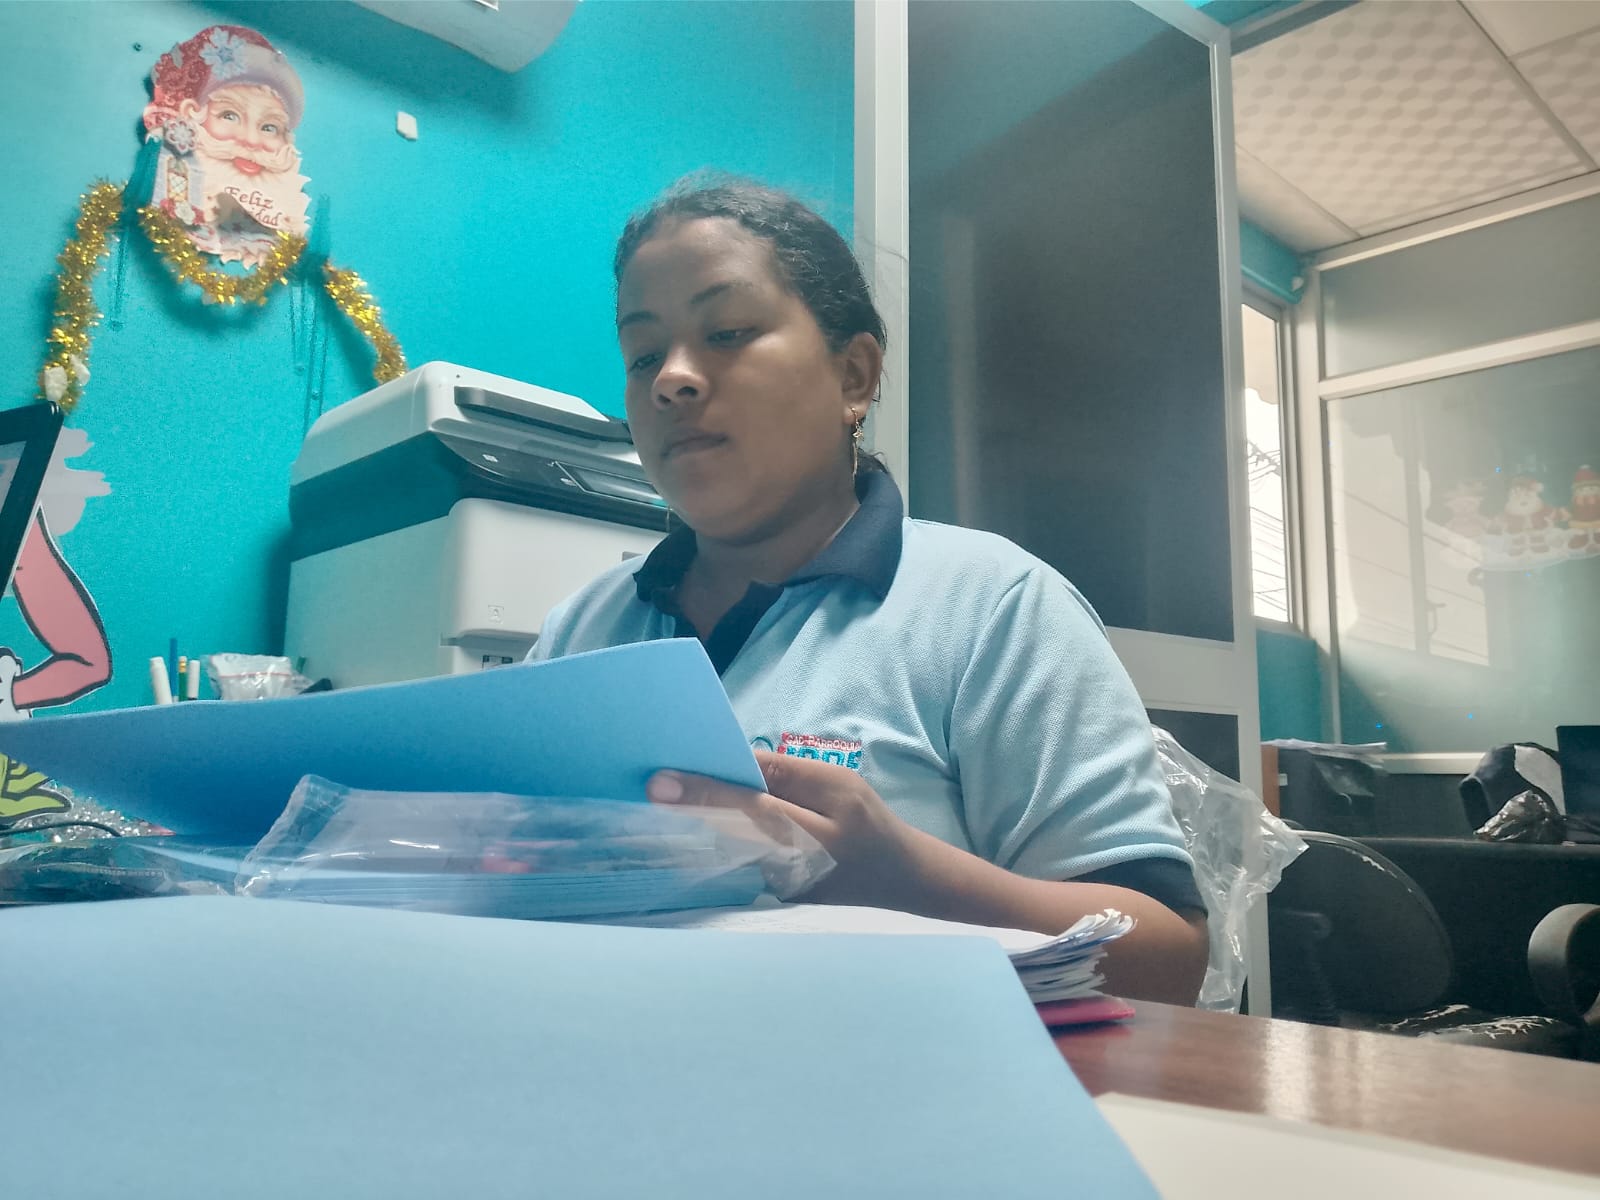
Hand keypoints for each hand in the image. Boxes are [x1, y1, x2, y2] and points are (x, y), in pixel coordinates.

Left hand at [648, 751, 933, 909]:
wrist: (895, 877)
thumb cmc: (867, 821)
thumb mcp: (839, 784)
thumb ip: (787, 774)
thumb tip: (736, 763)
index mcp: (813, 835)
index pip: (750, 809)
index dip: (705, 793)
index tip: (660, 783)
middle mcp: (787, 870)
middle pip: (726, 834)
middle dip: (688, 809)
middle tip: (645, 787)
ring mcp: (775, 889)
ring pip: (726, 849)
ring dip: (695, 824)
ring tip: (660, 799)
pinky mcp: (769, 894)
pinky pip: (734, 859)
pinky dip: (713, 838)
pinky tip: (691, 820)